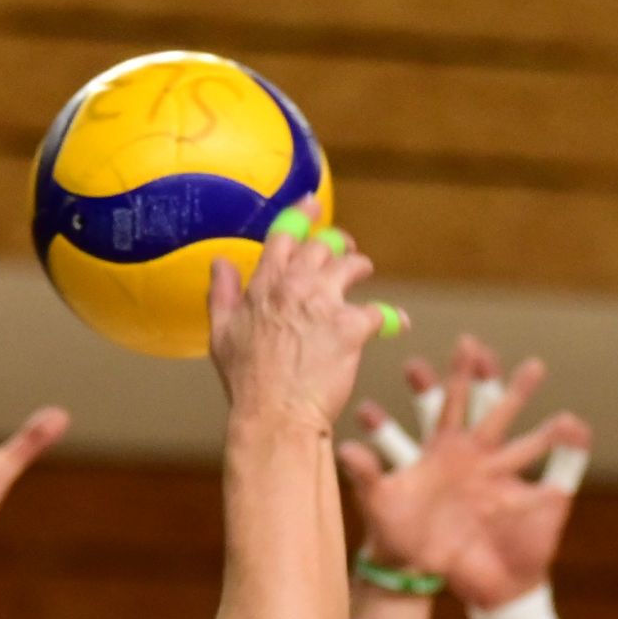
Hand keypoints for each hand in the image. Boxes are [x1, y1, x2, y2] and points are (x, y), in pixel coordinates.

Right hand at [208, 202, 395, 431]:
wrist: (276, 415)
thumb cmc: (247, 383)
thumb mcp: (220, 335)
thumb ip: (221, 294)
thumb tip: (219, 263)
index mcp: (265, 285)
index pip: (285, 235)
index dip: (301, 215)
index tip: (312, 203)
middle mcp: (296, 286)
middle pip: (322, 247)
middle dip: (336, 244)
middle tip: (344, 250)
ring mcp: (325, 304)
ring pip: (351, 267)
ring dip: (359, 267)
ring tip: (364, 271)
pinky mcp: (352, 328)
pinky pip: (380, 311)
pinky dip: (391, 317)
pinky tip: (398, 322)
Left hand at [337, 336, 590, 609]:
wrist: (429, 575)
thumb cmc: (405, 538)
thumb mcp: (381, 505)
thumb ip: (366, 475)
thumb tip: (343, 448)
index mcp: (444, 451)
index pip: (450, 404)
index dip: (455, 376)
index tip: (465, 345)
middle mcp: (476, 458)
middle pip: (491, 412)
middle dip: (501, 384)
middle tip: (517, 359)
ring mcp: (502, 481)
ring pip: (527, 443)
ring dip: (544, 424)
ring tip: (555, 398)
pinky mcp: (521, 506)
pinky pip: (553, 478)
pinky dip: (569, 455)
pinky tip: (577, 429)